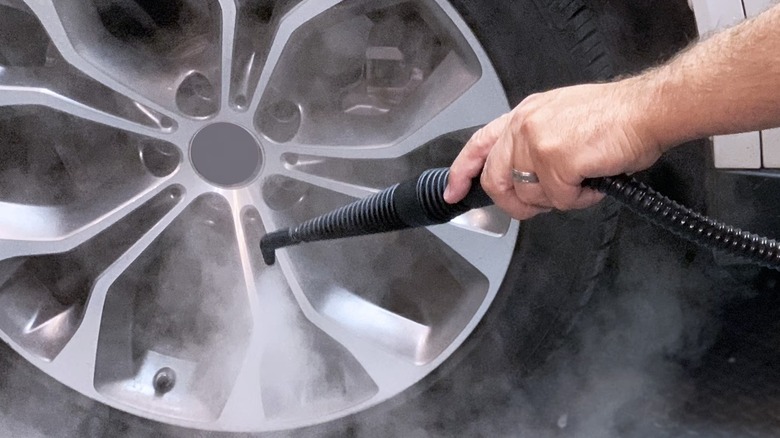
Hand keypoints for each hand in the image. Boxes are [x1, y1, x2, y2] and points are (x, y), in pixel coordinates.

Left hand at [443, 81, 663, 219]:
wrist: (648, 111)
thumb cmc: (616, 118)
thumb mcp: (560, 119)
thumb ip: (534, 144)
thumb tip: (525, 179)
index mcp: (523, 115)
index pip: (479, 144)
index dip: (462, 172)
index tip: (453, 192)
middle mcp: (523, 126)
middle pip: (498, 182)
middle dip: (518, 204)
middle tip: (543, 204)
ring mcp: (536, 144)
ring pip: (529, 196)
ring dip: (558, 199)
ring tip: (583, 181)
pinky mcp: (555, 161)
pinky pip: (559, 202)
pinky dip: (580, 200)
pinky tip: (594, 182)